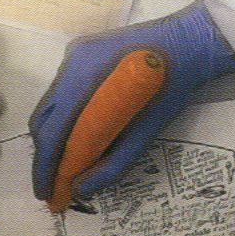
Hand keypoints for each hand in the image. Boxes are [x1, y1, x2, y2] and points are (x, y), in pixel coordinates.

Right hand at [29, 1, 234, 209]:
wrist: (190, 40)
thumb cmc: (172, 87)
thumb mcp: (145, 132)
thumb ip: (111, 164)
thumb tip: (81, 190)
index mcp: (82, 82)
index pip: (51, 133)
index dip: (45, 168)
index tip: (46, 195)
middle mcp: (69, 65)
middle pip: (44, 119)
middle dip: (45, 155)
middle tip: (53, 184)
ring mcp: (73, 55)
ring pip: (51, 105)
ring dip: (53, 136)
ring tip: (63, 163)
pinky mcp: (81, 52)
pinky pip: (63, 90)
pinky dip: (64, 116)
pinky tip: (75, 133)